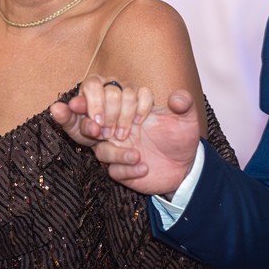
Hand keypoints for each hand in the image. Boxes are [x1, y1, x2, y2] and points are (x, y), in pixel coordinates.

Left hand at [49, 74, 152, 146]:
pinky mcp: (144, 94)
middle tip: (107, 135)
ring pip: (128, 94)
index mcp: (90, 89)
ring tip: (121, 135)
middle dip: (110, 116)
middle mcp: (109, 84)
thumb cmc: (97, 137)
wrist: (125, 147)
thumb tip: (55, 108)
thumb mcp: (80, 133)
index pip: (91, 86)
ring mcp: (128, 88)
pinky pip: (145, 94)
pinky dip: (141, 110)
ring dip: (125, 118)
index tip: (96, 124)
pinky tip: (138, 122)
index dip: (94, 104)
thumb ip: (68, 120)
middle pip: (111, 92)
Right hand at [54, 83, 202, 197]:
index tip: (82, 104)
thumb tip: (177, 98)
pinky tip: (144, 168)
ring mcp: (115, 149)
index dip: (88, 99)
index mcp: (125, 107)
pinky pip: (114, 170)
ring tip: (138, 155)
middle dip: (92, 124)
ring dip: (116, 153)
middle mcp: (115, 127)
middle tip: (105, 130)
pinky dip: (128, 169)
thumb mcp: (186, 117)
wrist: (185, 165)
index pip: (97, 97)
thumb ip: (183, 103)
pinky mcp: (120, 170)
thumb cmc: (179, 136)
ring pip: (101, 150)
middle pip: (86, 122)